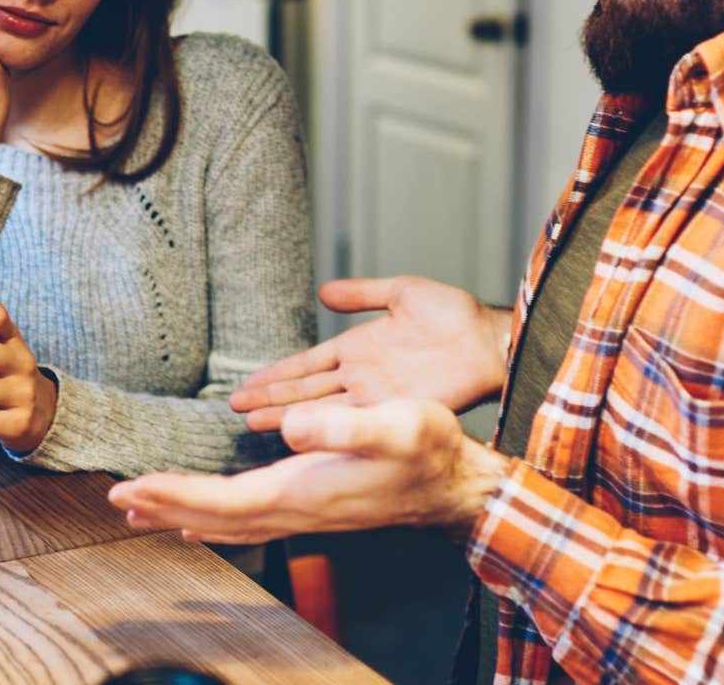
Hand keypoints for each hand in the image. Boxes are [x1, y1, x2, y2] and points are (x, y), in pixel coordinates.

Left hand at [108, 399, 510, 543]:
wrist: (458, 485)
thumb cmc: (431, 450)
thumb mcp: (395, 424)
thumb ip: (342, 425)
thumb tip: (291, 427)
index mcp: (304, 491)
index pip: (223, 501)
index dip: (174, 495)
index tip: (131, 487)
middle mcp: (298, 510)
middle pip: (216, 518)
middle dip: (164, 507)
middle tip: (116, 498)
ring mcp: (306, 515)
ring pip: (230, 524)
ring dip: (183, 515)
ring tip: (144, 510)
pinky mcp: (314, 508)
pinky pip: (251, 521)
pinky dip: (217, 520)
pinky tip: (205, 519)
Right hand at [229, 276, 509, 430]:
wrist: (487, 341)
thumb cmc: (453, 315)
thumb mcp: (401, 293)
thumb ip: (362, 293)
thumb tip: (324, 291)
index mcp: (358, 348)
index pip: (307, 364)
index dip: (277, 373)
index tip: (247, 383)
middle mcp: (360, 376)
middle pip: (305, 390)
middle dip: (269, 399)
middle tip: (235, 407)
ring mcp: (374, 396)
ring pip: (320, 407)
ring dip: (286, 414)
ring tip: (252, 421)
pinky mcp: (392, 409)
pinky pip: (350, 419)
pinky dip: (322, 426)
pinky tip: (297, 433)